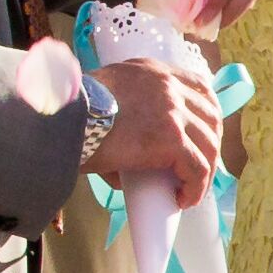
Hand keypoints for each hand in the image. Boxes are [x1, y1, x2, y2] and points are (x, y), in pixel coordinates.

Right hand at [81, 56, 224, 206]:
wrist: (61, 121)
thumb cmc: (71, 115)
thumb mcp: (106, 100)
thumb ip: (126, 119)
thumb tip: (130, 165)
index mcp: (152, 72)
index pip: (199, 87)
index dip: (206, 115)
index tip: (202, 136)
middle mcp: (167, 85)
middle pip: (210, 116)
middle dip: (210, 144)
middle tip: (199, 168)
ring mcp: (172, 110)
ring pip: (208, 144)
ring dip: (205, 171)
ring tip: (190, 190)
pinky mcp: (170, 138)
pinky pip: (196, 167)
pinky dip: (196, 187)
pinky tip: (184, 199)